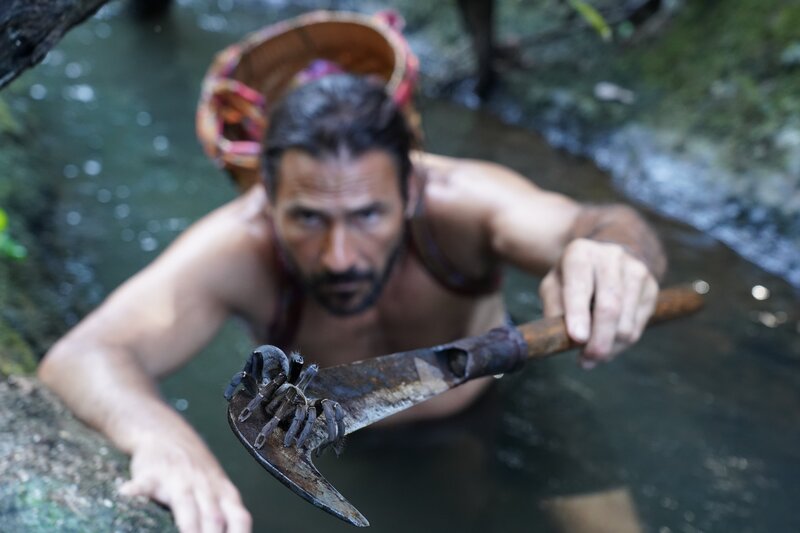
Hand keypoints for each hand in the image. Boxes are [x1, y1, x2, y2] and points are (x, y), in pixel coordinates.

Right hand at [119, 434, 251, 532]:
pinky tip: (127, 496)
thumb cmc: (197, 472)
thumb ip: (225, 516)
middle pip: (213, 517)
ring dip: (188, 527)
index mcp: (224, 493)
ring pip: (185, 504)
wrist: (166, 433)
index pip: (239, 518)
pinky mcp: (151, 474)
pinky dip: (137, 492)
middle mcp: (205, 486)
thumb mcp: (218, 490)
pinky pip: (144, 484)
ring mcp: (178, 478)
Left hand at [539, 238, 658, 367]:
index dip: (578, 313)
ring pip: (626, 323)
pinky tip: (608, 344)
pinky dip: (621, 344)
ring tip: (592, 356)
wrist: (605, 260)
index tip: (577, 338)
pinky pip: (638, 327)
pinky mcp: (651, 288)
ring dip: (609, 347)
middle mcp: (611, 257)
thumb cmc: (572, 279)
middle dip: (598, 340)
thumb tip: (562, 337)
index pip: (580, 285)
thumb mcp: (554, 286)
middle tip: (586, 360)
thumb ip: (554, 308)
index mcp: (580, 253)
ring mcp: (635, 271)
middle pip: (609, 307)